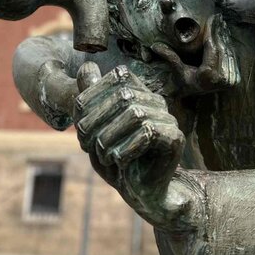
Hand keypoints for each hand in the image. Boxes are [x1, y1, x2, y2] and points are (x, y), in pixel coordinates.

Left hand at [74, 62, 186, 227]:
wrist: (141, 190)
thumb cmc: (117, 156)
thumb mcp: (96, 127)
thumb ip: (90, 98)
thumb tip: (87, 65)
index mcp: (138, 91)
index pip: (116, 78)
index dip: (93, 98)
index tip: (80, 127)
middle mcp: (155, 100)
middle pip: (123, 96)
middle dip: (97, 120)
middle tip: (86, 144)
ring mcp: (167, 118)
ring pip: (135, 114)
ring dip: (110, 137)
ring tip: (102, 155)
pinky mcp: (174, 139)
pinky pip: (149, 133)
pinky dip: (126, 149)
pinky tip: (118, 161)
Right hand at [151, 15, 239, 95]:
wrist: (193, 98)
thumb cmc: (183, 83)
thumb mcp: (177, 70)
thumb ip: (169, 57)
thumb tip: (155, 46)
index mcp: (207, 75)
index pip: (211, 47)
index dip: (211, 31)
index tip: (212, 18)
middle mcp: (221, 78)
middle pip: (221, 48)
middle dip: (219, 31)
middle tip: (218, 17)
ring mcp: (229, 80)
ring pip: (227, 52)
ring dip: (224, 37)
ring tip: (222, 23)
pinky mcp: (234, 80)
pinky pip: (231, 58)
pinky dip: (228, 46)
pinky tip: (225, 36)